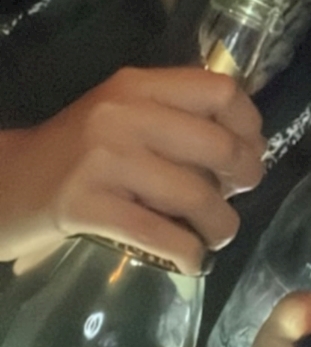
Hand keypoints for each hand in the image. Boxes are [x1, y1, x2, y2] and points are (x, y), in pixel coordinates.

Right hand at [0, 67, 265, 273]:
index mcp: (137, 85)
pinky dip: (189, 254)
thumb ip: (175, 117)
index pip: (220, 91)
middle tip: (236, 197)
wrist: (5, 182)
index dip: (250, 125)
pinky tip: (192, 261)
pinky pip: (160, 235)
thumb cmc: (76, 154)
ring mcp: (102, 160)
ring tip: (216, 236)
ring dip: (221, 226)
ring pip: (195, 195)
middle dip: (243, 178)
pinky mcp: (85, 206)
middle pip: (217, 145)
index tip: (250, 151)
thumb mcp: (122, 115)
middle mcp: (122, 115)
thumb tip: (248, 146)